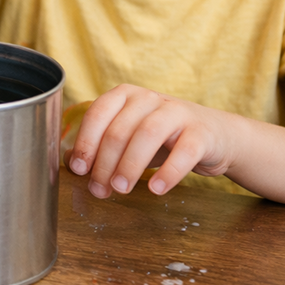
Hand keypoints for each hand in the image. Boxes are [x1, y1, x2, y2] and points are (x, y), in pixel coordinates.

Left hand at [65, 84, 236, 197]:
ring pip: (147, 135)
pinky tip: (156, 189)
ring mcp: (177, 112)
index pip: (98, 114)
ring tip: (121, 189)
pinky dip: (168, 172)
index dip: (85, 142)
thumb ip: (99, 147)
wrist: (214, 136)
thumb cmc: (162, 138)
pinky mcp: (201, 133)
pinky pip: (184, 152)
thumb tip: (70, 162)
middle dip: (104, 163)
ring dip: (129, 165)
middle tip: (99, 189)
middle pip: (119, 130)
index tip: (79, 168)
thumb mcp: (128, 138)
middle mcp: (149, 98)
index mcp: (125, 95)